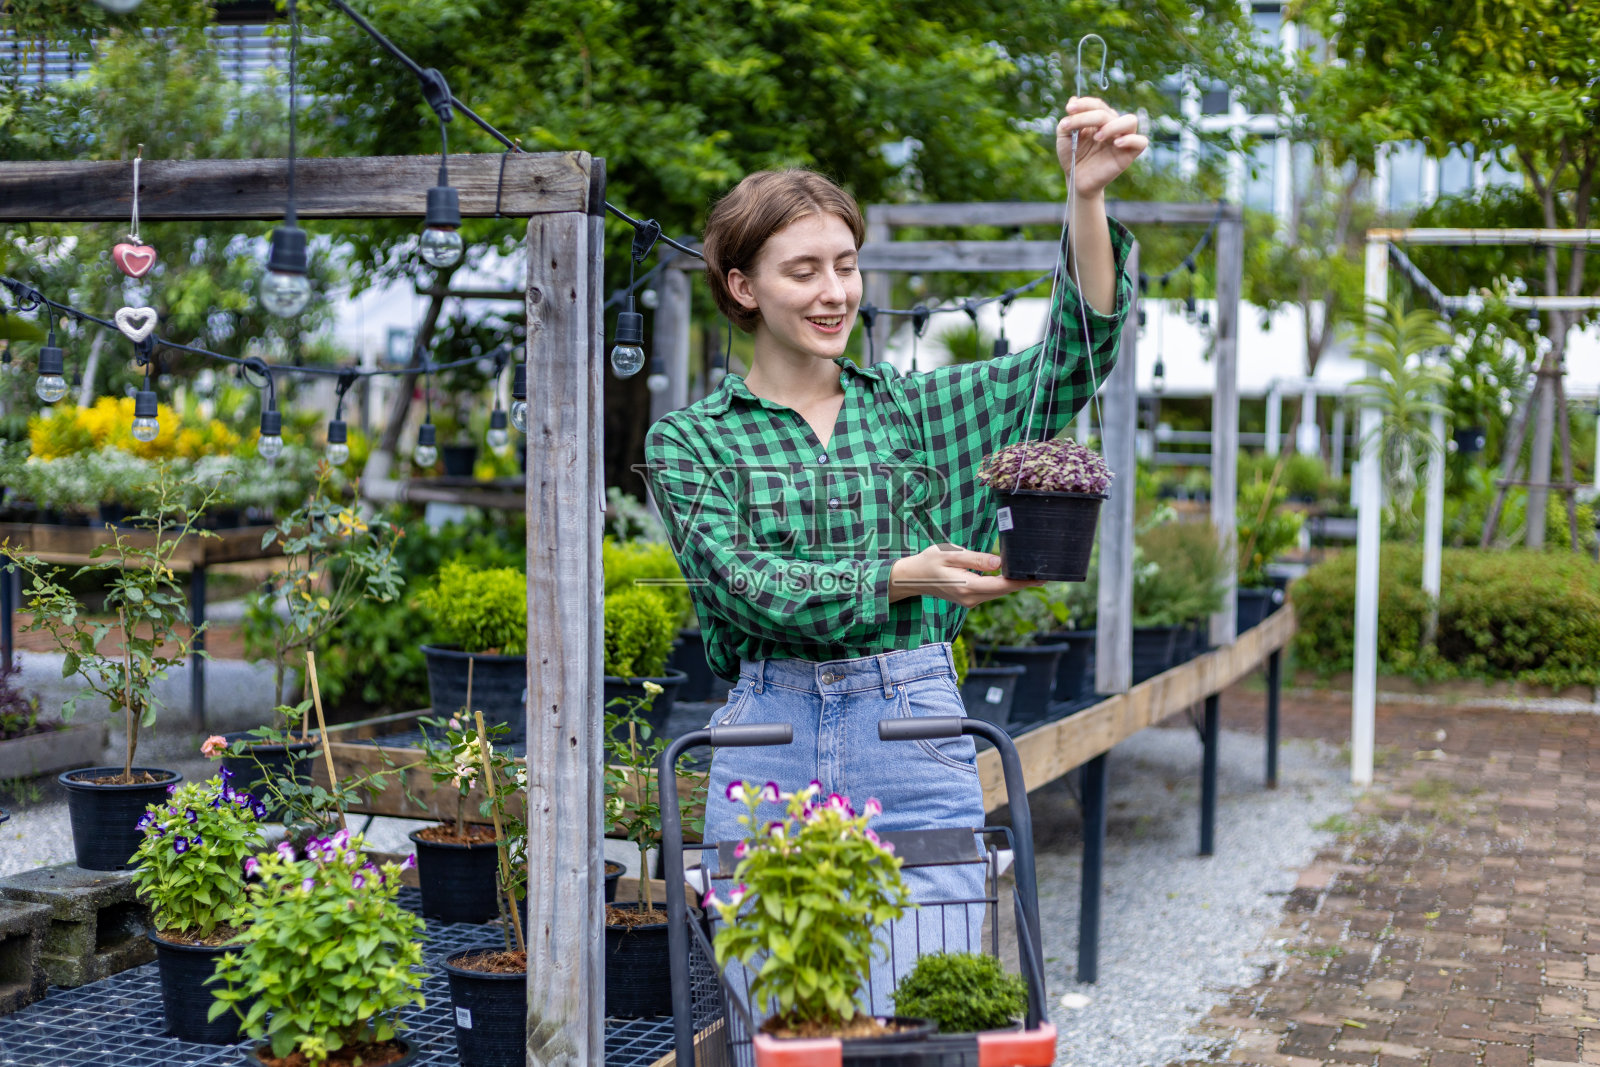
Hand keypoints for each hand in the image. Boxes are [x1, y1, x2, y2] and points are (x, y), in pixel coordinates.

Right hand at [888, 544, 1043, 607]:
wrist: (911, 578)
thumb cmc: (929, 562)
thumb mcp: (950, 554)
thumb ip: (975, 559)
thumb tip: (999, 563)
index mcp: (967, 587)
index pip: (1002, 586)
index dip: (1023, 582)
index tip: (1041, 578)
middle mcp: (971, 599)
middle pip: (1004, 591)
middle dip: (1024, 583)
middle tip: (1046, 574)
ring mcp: (970, 601)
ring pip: (999, 593)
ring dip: (1015, 585)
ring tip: (1034, 575)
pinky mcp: (969, 599)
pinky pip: (991, 592)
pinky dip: (1004, 585)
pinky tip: (1013, 577)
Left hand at [1056, 96, 1146, 197]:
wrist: (1076, 180)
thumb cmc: (1072, 156)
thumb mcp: (1064, 137)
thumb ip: (1068, 120)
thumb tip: (1073, 99)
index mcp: (1099, 119)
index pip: (1097, 104)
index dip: (1085, 103)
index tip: (1069, 109)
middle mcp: (1113, 125)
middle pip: (1108, 112)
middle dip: (1088, 116)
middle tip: (1072, 125)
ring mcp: (1122, 139)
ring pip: (1130, 121)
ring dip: (1113, 125)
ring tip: (1097, 137)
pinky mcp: (1129, 154)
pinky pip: (1141, 142)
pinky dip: (1131, 139)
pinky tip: (1116, 144)